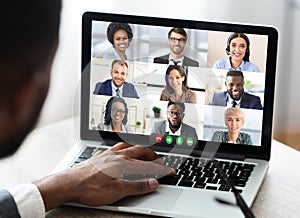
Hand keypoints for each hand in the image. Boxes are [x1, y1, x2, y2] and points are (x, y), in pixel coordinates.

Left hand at [35, 142, 174, 210]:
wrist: (69, 184)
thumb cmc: (90, 188)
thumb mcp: (117, 191)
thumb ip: (137, 186)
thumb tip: (153, 183)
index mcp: (124, 164)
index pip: (148, 165)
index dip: (161, 169)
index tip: (170, 171)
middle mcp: (117, 156)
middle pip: (139, 151)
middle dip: (152, 154)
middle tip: (160, 158)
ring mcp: (107, 155)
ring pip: (127, 146)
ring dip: (138, 148)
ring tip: (143, 151)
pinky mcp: (99, 156)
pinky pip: (115, 148)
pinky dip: (123, 149)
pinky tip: (120, 152)